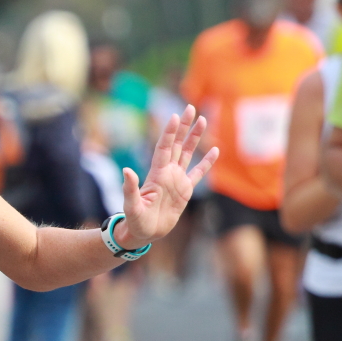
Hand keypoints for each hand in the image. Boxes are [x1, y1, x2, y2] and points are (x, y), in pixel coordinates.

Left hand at [117, 105, 217, 249]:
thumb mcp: (131, 205)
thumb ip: (129, 188)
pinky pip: (198, 173)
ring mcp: (177, 180)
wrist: (144, 233)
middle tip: (190, 107)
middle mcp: (167, 173)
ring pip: (188, 153)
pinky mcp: (185, 191)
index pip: (164, 148)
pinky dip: (206, 162)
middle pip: (177, 144)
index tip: (174, 116)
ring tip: (202, 120)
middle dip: (183, 127)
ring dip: (194, 138)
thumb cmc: (135, 220)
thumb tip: (127, 170)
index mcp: (156, 174)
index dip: (169, 133)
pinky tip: (215, 150)